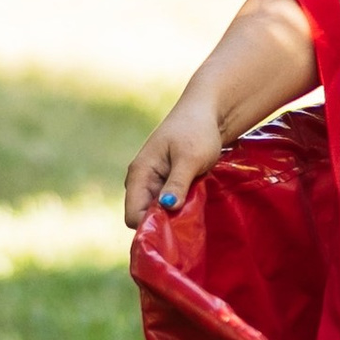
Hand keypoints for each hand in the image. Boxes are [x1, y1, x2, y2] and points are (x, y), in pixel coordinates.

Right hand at [123, 93, 228, 229]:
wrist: (206, 112)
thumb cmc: (197, 131)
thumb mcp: (190, 158)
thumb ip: (177, 183)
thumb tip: (167, 207)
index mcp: (140, 173)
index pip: (133, 215)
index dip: (151, 225)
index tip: (175, 227)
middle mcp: (141, 181)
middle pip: (142, 217)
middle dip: (162, 223)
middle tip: (187, 218)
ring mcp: (152, 182)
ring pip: (155, 212)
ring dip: (172, 215)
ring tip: (192, 208)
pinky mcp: (165, 183)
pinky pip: (165, 205)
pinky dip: (178, 208)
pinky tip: (193, 203)